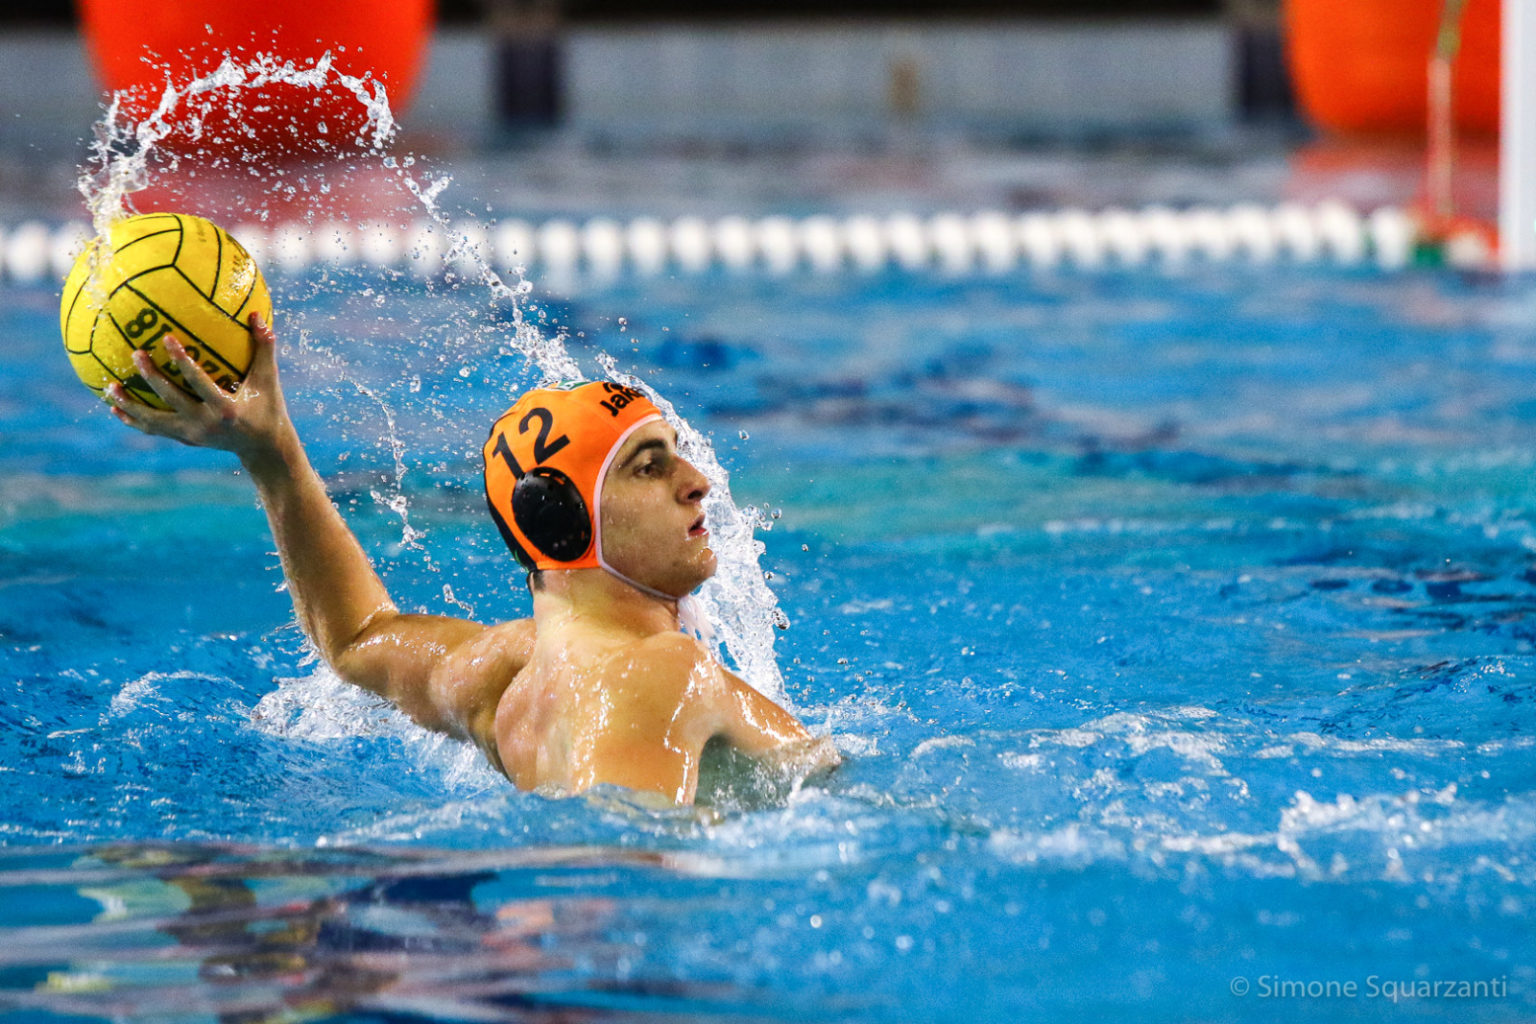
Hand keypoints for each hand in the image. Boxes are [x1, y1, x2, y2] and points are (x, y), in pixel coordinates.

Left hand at [107, 312, 294, 468]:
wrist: (264, 448)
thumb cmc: (268, 407)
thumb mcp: (268, 380)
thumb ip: (263, 348)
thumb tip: (256, 314)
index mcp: (226, 409)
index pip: (199, 382)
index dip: (182, 361)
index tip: (166, 338)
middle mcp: (206, 424)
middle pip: (171, 400)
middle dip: (151, 378)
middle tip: (136, 354)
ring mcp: (193, 435)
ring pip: (155, 421)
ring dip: (131, 405)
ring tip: (111, 387)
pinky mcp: (186, 440)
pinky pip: (154, 429)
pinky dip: (134, 419)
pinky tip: (115, 407)